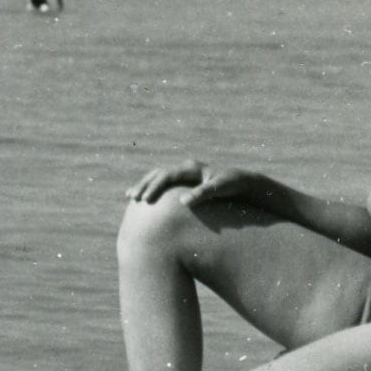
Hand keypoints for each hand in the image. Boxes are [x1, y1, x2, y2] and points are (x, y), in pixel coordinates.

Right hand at [125, 160, 255, 206]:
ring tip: (130, 197)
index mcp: (190, 168)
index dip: (155, 186)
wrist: (239, 182)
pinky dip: (152, 189)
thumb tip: (183, 202)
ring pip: (158, 177)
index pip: (167, 175)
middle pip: (158, 174)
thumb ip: (203, 193)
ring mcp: (183, 174)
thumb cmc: (231, 186)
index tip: (145, 199)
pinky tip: (141, 199)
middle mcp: (184, 168)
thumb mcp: (220, 189)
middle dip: (144, 185)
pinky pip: (163, 184)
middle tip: (132, 198)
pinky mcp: (183, 182)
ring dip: (144, 186)